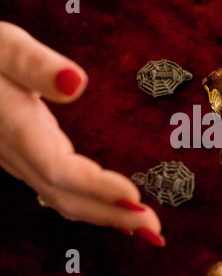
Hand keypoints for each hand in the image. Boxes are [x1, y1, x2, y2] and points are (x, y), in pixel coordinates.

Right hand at [0, 22, 163, 246]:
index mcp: (16, 126)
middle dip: (111, 214)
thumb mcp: (7, 47)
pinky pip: (58, 191)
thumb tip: (75, 82)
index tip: (135, 197)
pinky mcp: (26, 159)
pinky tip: (112, 210)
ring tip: (141, 228)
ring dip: (103, 216)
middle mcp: (17, 152)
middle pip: (65, 195)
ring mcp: (19, 160)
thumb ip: (35, 65)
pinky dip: (89, 205)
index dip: (97, 188)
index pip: (59, 168)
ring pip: (61, 199)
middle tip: (153, 228)